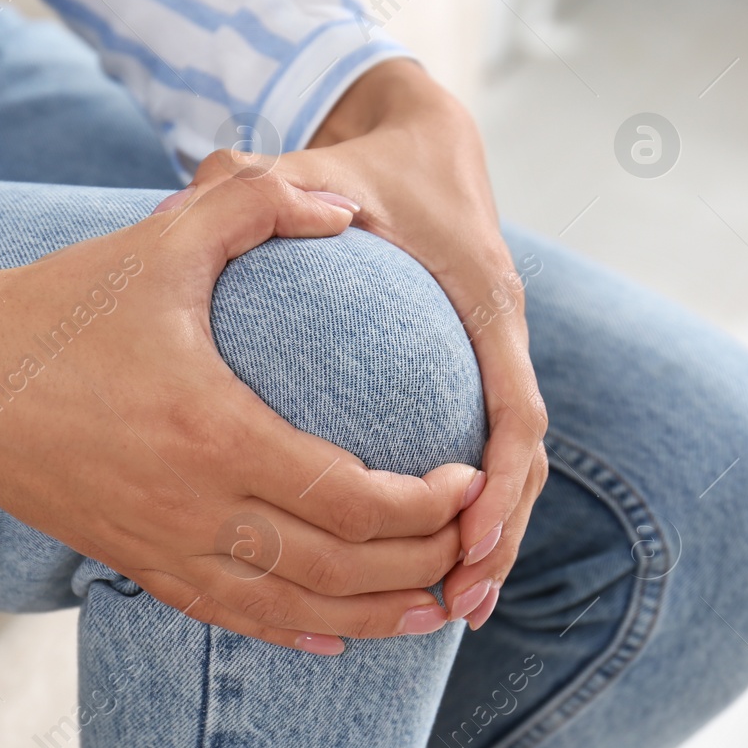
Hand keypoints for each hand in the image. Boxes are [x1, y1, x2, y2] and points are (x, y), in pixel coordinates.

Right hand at [0, 171, 484, 653]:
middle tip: (467, 540)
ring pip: (291, 611)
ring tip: (430, 606)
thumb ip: (259, 202)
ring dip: (371, 617)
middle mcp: (192, 507)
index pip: (350, 498)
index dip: (425, 505)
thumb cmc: (56, 306)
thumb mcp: (162, 237)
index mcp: (213, 431)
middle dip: (418, 564)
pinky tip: (332, 637)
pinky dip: (292, 633)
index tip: (468, 481)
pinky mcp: (132, 563)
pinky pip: (228, 618)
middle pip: (337, 568)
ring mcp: (160, 546)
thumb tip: (347, 207)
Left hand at [193, 59, 548, 630]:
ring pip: (514, 469)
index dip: (500, 482)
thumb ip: (274, 186)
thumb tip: (222, 202)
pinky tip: (423, 564)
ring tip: (448, 610)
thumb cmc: (374, 163)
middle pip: (526, 460)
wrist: (425, 136)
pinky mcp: (472, 374)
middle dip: (500, 536)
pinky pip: (482, 455)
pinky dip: (465, 512)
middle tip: (458, 606)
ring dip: (489, 539)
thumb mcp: (330, 167)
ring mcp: (493, 359)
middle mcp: (502, 336)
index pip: (516, 407)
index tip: (466, 538)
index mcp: (485, 298)